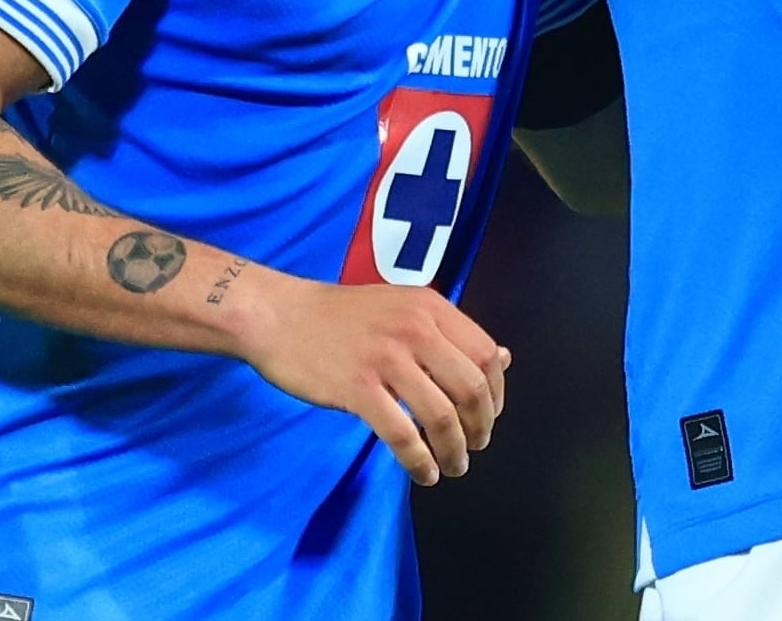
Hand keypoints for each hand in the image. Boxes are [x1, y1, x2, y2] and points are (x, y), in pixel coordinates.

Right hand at [235, 278, 509, 484]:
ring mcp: (386, 359)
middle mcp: (415, 329)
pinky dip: (419, 461)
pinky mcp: (357, 388)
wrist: (279, 316)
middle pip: (470, 388)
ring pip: (440, 416)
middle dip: (480, 426)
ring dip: (454, 450)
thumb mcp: (402, 308)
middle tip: (476, 446)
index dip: (495, 393)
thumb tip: (503, 358)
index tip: (489, 416)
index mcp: (430, 307)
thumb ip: (449, 333)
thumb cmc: (340, 316)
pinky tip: (422, 473)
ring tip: (453, 467)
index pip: (484, 354)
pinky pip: (402, 435)